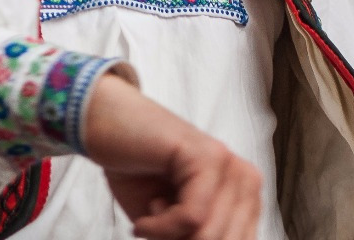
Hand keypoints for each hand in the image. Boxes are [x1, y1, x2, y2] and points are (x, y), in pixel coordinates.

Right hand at [83, 72, 264, 239]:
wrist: (108, 125)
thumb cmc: (139, 173)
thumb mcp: (173, 224)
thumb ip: (195, 238)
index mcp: (245, 196)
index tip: (172, 239)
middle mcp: (245, 179)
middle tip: (160, 231)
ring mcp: (227, 164)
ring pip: (210, 235)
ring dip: (170, 237)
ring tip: (152, 214)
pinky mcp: (205, 156)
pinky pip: (191, 217)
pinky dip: (159, 228)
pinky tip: (145, 216)